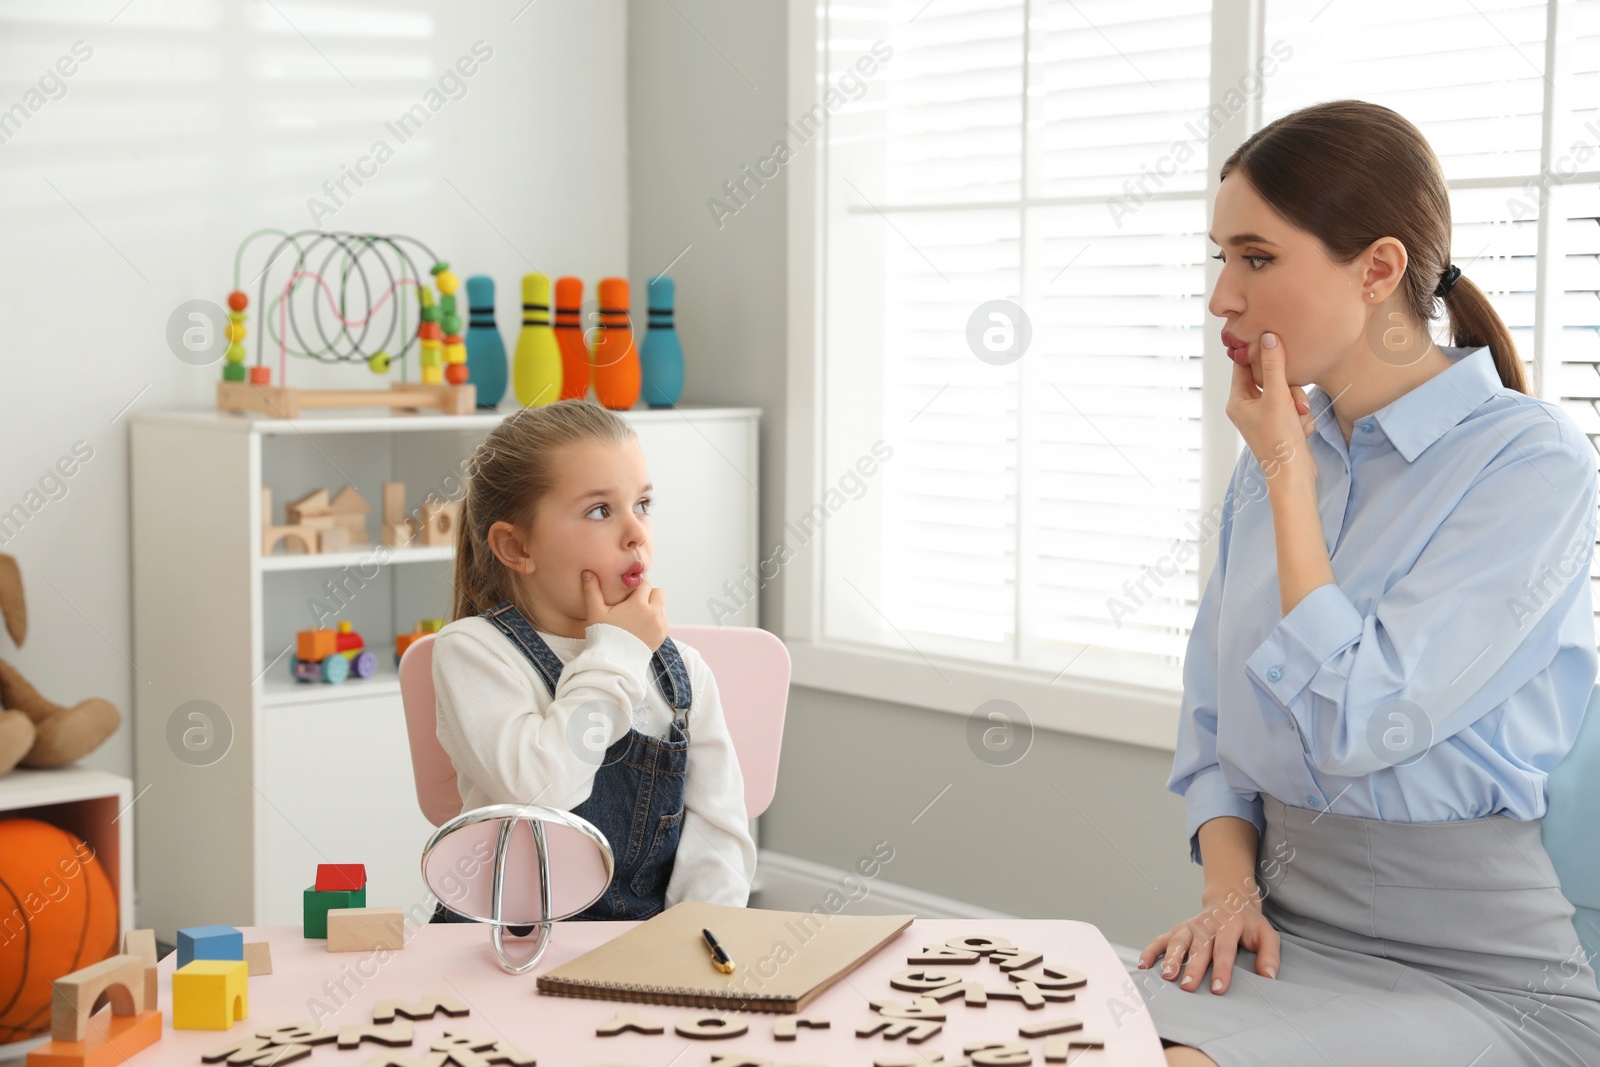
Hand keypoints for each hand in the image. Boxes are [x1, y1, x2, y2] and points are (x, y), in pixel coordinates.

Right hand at [581, 570, 667, 650]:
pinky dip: (657, 620)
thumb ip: (592, 591)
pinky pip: (664, 621)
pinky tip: (643, 626)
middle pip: (658, 592)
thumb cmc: (603, 635)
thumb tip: (587, 572)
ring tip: (637, 616)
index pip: (644, 584)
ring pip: (662, 607)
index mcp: (639, 603)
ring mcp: (660, 625)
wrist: (614, 661)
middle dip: (649, 595)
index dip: (636, 585)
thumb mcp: (596, 612)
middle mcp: (653, 612)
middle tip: (635, 603)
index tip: (629, 590)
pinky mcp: (662, 636)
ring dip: (653, 607)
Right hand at [1136, 892, 1280, 994]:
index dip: (1222, 968)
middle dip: (1192, 966)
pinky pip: (1162, 938)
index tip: (1218, 988)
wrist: (1230, 899)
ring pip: (1178, 940)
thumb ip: (1270, 954)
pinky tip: (1144, 965)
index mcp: (1230, 924)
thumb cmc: (1248, 923)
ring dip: (1171, 958)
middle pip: (1198, 946)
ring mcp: (1190, 925)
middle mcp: (1207, 924)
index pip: (1225, 948)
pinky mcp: (1179, 928)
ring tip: (1167, 976)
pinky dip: (1151, 950)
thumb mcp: (1267, 934)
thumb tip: (1268, 976)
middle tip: (1187, 986)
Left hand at [1226, 331, 1318, 482]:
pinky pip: (1295, 408)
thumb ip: (1274, 366)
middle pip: (1271, 379)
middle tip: (1295, 403)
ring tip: (1299, 419)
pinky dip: (1301, 417)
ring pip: (1287, 394)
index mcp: (1237, 401)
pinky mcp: (1281, 426)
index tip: (1275, 343)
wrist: (1294, 476)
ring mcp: (1265, 418)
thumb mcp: (1277, 398)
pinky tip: (1301, 431)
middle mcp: (1248, 408)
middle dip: (1288, 389)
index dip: (1259, 355)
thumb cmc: (1279, 440)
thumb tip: (1267, 336)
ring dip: (1298, 405)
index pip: (1244, 366)